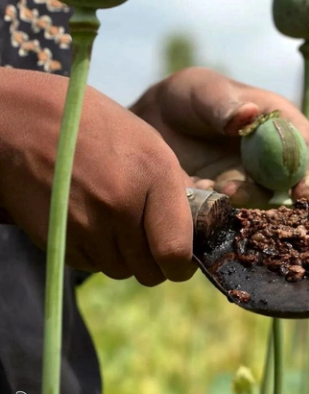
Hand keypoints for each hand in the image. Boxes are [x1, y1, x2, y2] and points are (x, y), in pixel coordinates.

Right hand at [0, 68, 195, 285]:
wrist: (28, 122)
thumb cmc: (98, 128)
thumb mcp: (151, 144)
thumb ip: (176, 189)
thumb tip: (194, 230)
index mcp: (155, 176)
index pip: (176, 251)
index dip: (182, 266)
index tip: (182, 262)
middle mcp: (122, 205)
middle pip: (150, 271)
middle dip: (155, 263)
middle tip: (150, 242)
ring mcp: (87, 225)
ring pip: (121, 271)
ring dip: (126, 257)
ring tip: (117, 223)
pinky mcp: (59, 239)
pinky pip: (92, 264)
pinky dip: (98, 253)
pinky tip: (92, 222)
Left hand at [130, 68, 308, 207]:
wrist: (154, 121)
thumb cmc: (188, 97)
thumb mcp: (202, 91)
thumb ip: (223, 104)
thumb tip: (249, 115)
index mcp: (280, 124)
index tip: (299, 190)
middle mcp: (272, 157)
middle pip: (289, 185)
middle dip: (267, 194)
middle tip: (233, 191)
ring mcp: (250, 181)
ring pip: (259, 203)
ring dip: (238, 202)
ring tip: (207, 187)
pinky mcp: (227, 199)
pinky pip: (231, 212)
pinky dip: (215, 208)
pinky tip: (192, 190)